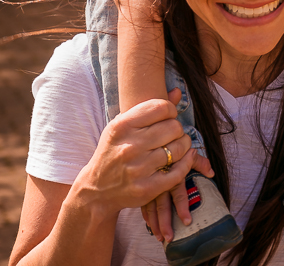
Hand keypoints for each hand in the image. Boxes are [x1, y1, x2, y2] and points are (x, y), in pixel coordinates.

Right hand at [71, 90, 197, 222]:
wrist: (96, 191)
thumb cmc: (112, 153)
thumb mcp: (121, 127)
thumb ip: (148, 109)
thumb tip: (177, 92)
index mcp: (122, 127)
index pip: (161, 107)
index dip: (171, 110)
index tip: (168, 117)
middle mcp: (130, 146)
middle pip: (174, 127)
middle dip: (177, 129)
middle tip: (172, 134)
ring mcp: (139, 169)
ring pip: (179, 148)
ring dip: (183, 145)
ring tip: (176, 146)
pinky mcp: (148, 188)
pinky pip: (179, 171)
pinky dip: (187, 162)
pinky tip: (185, 158)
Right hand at [142, 152, 214, 243]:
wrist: (156, 143)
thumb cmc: (176, 150)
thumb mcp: (188, 153)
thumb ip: (200, 162)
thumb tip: (211, 173)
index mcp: (174, 175)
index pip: (179, 194)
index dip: (183, 208)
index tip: (187, 222)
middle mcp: (161, 183)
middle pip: (162, 206)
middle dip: (165, 223)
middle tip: (169, 238)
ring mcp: (150, 187)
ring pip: (151, 208)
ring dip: (155, 223)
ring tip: (160, 237)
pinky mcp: (144, 188)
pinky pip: (143, 204)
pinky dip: (146, 216)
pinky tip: (149, 225)